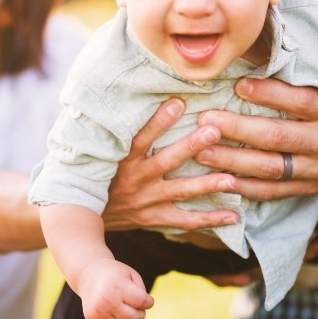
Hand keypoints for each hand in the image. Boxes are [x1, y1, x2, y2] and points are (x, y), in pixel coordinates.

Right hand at [77, 257, 153, 318]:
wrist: (89, 274)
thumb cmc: (115, 275)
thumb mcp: (131, 275)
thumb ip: (141, 292)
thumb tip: (142, 311)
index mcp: (118, 286)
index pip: (142, 301)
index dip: (149, 302)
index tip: (147, 299)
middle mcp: (106, 300)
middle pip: (133, 318)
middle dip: (140, 314)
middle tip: (137, 307)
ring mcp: (98, 312)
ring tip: (127, 311)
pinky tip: (120, 318)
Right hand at [104, 99, 239, 232]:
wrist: (84, 211)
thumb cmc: (101, 172)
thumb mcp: (106, 150)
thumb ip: (124, 130)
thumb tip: (148, 98)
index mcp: (123, 159)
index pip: (140, 137)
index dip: (158, 121)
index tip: (178, 103)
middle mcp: (136, 178)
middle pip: (166, 160)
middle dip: (191, 146)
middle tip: (214, 132)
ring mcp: (147, 200)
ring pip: (181, 190)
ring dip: (207, 184)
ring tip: (231, 179)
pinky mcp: (154, 218)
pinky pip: (185, 220)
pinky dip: (209, 218)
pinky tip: (233, 215)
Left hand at [195, 78, 317, 200]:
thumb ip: (298, 77)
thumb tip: (251, 56)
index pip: (301, 101)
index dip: (269, 93)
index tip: (237, 84)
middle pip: (278, 137)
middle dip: (237, 129)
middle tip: (205, 121)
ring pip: (271, 167)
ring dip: (232, 160)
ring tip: (201, 151)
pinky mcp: (309, 188)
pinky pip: (273, 191)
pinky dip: (245, 187)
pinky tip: (220, 179)